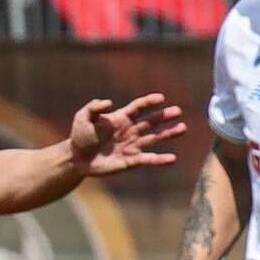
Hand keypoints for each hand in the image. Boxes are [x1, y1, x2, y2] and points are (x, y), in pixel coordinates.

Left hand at [69, 94, 185, 175]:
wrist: (77, 158)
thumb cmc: (79, 136)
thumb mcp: (83, 117)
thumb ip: (94, 107)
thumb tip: (109, 103)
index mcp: (120, 118)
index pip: (138, 107)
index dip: (149, 102)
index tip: (161, 98)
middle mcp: (130, 131)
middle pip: (150, 122)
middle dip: (164, 116)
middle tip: (178, 111)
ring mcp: (131, 146)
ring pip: (154, 138)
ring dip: (168, 134)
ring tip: (182, 128)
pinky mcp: (131, 161)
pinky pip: (148, 159)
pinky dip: (160, 160)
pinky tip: (172, 158)